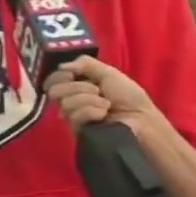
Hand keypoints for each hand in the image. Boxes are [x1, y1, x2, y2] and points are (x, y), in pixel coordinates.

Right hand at [44, 55, 160, 132]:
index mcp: (78, 85)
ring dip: (88, 99)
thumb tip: (62, 66)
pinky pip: (75, 116)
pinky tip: (103, 114)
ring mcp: (74, 118)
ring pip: (65, 103)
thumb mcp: (108, 72)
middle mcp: (73, 101)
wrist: (141, 119)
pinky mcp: (79, 132)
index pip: (54, 80)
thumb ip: (84, 64)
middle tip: (96, 90)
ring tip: (106, 104)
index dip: (58, 76)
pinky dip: (91, 111)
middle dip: (76, 87)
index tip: (69, 73)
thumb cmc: (128, 96)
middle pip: (55, 91)